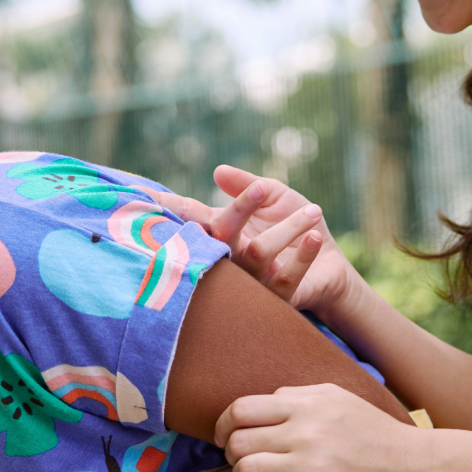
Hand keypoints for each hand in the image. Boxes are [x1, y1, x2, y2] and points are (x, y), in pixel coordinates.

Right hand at [152, 166, 358, 313]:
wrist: (331, 264)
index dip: (164, 207)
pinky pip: (286, 279)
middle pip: (222, 234)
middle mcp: (231, 258)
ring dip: (288, 228)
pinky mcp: (280, 300)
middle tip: (262, 187)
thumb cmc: (296, 224)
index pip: (190, 217)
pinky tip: (313, 236)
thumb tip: (218, 171)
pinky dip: (302, 255)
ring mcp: (253, 282)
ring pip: (259, 254)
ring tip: (313, 211)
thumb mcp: (275, 196)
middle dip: (239, 209)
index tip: (140, 193)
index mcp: (224, 231)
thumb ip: (247, 184)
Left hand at [216, 383, 422, 471]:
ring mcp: (311, 466)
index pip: (241, 409)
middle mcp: (304, 432)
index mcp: (305, 404)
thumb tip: (264, 403)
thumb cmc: (374, 431)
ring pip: (246, 471)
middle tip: (243, 460)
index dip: (223, 425)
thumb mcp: (336, 397)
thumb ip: (297, 396)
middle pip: (238, 442)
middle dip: (233, 454)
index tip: (224, 437)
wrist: (414, 467)